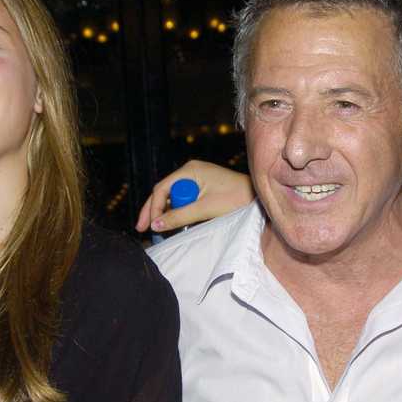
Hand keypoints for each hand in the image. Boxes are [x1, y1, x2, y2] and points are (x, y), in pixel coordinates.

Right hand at [135, 160, 254, 233]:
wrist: (259, 198)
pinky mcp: (204, 189)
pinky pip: (185, 200)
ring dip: (167, 213)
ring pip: (174, 198)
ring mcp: (198, 180)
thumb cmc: (236, 199)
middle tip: (143, 228)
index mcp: (190, 170)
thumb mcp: (204, 209)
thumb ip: (179, 216)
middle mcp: (191, 172)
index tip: (149, 226)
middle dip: (154, 211)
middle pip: (164, 192)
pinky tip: (174, 224)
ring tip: (159, 230)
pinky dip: (179, 212)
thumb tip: (155, 225)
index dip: (152, 208)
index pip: (161, 189)